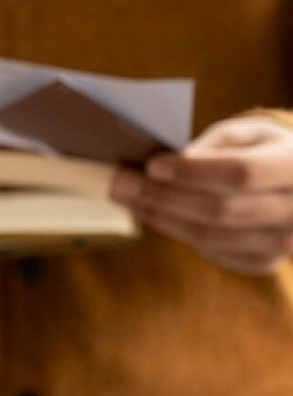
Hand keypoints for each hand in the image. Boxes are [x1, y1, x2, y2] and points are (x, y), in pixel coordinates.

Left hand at [110, 115, 292, 274]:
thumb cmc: (266, 151)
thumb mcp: (251, 133)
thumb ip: (217, 142)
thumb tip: (176, 159)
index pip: (240, 173)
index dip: (193, 172)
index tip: (151, 165)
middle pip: (219, 211)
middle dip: (162, 198)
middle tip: (119, 184)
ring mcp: (284, 243)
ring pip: (210, 237)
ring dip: (161, 218)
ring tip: (127, 199)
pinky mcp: (265, 263)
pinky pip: (212, 251)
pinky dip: (178, 232)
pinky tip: (153, 215)